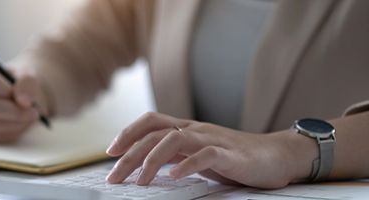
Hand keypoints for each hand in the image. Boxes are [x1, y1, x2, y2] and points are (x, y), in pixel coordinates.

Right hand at [0, 64, 48, 143]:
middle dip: (14, 112)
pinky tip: (21, 125)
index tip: (26, 98)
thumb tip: (23, 101)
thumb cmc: (20, 85)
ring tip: (30, 118)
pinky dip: (12, 133)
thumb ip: (27, 83)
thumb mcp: (28, 77)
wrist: (20, 97)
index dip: (9, 92)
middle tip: (34, 113)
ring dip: (16, 124)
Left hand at [105, 112, 315, 188]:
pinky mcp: (230, 154)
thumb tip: (145, 165)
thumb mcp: (198, 155)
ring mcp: (212, 139)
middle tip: (114, 176)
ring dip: (152, 160)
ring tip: (140, 182)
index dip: (127, 132)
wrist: (278, 155)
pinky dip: (187, 165)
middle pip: (154, 133)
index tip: (110, 152)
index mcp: (186, 128)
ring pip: (173, 140)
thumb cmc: (236, 158)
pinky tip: (174, 176)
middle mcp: (196, 129)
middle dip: (129, 155)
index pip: (150, 121)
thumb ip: (175, 155)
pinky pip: (205, 155)